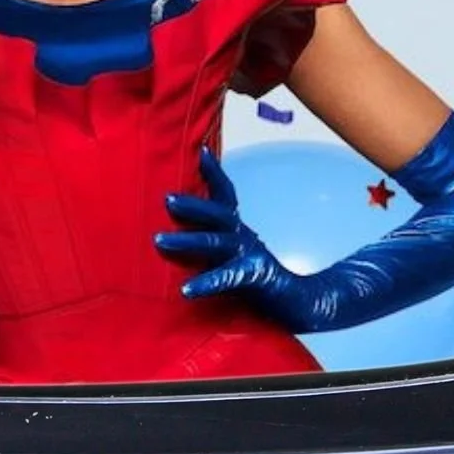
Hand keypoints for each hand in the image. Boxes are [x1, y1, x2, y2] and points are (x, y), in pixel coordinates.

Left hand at [154, 147, 321, 332]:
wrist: (296, 302)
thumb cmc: (256, 278)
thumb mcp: (233, 252)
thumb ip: (213, 239)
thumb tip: (178, 229)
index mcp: (237, 229)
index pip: (226, 194)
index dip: (215, 173)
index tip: (202, 151)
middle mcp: (243, 237)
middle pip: (217, 214)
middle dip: (191, 205)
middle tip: (166, 199)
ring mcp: (249, 255)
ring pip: (215, 243)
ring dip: (186, 241)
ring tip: (158, 241)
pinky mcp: (253, 277)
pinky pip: (226, 277)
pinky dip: (206, 282)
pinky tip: (186, 289)